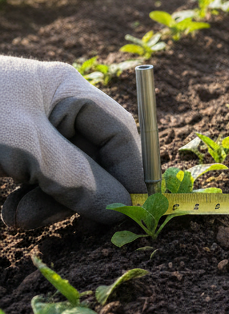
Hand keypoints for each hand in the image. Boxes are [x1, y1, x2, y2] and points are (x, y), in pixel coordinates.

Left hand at [0, 56, 143, 229]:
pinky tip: (9, 214)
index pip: (121, 132)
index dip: (130, 171)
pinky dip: (28, 205)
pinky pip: (36, 186)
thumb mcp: (26, 146)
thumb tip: (120, 208)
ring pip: (64, 179)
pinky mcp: (7, 156)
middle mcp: (54, 110)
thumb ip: (76, 177)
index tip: (131, 212)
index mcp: (68, 91)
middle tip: (60, 221)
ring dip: (49, 206)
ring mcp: (29, 134)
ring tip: (17, 219)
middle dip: (80, 195)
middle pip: (95, 159)